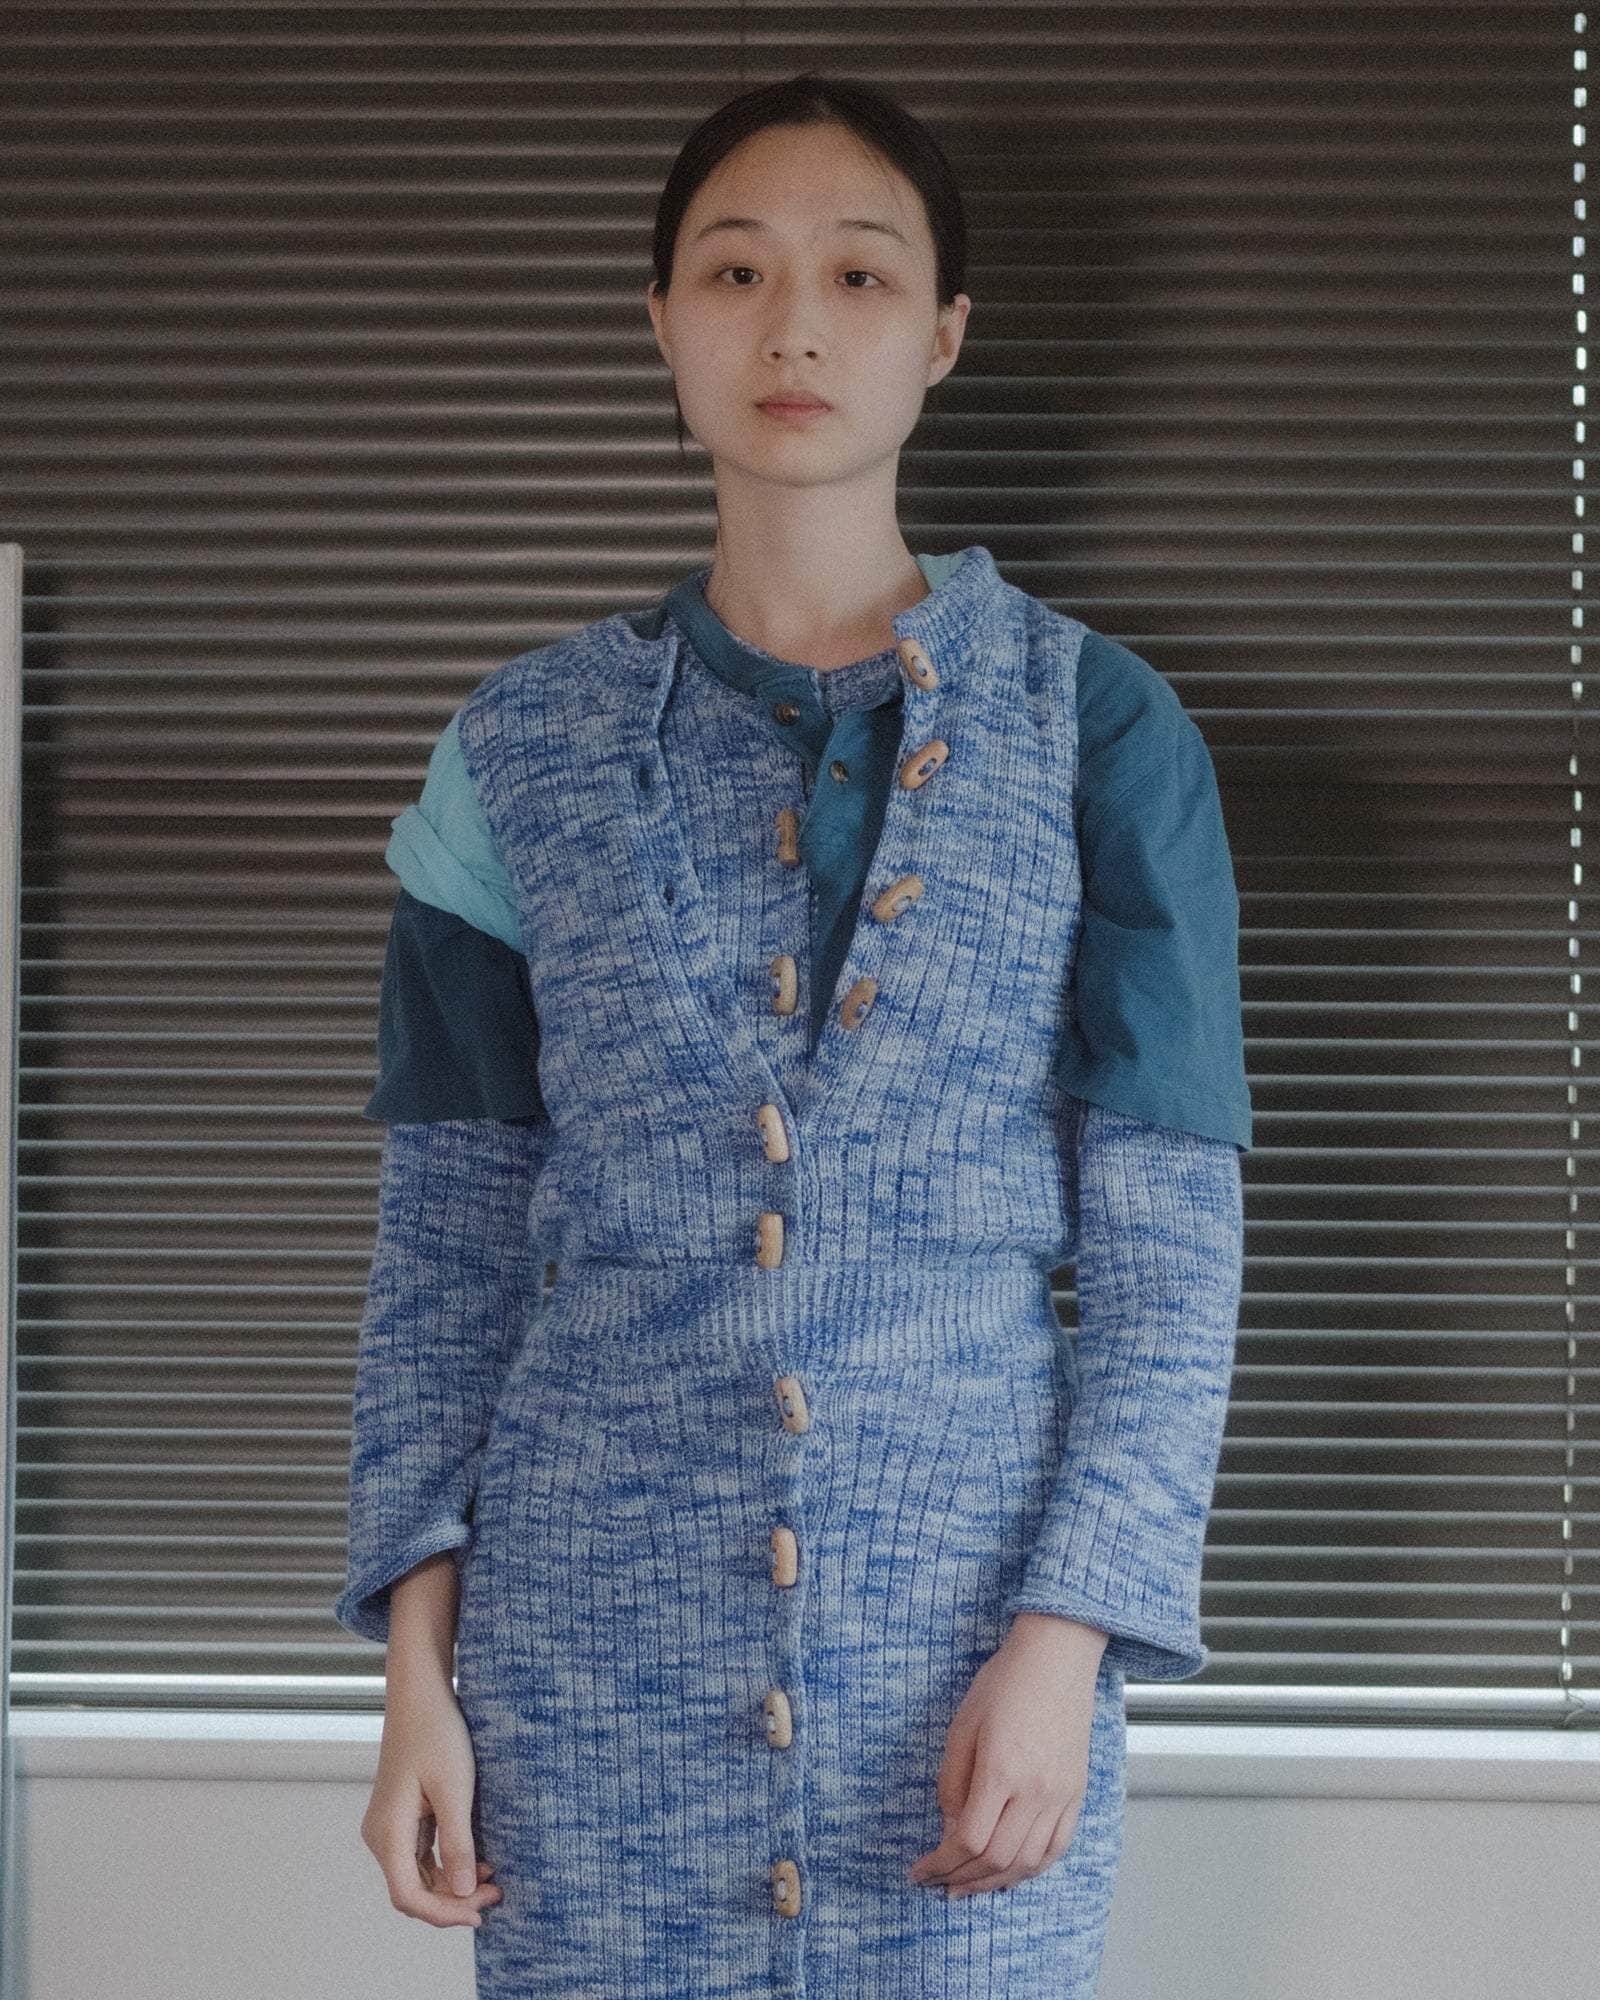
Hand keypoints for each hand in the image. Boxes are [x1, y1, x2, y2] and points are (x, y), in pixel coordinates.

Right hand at [360, 1669, 504, 1928]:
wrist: (420, 1695)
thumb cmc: (436, 1734)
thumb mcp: (454, 1789)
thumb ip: (458, 1844)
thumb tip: (464, 1893)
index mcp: (387, 1833)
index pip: (409, 1896)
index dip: (444, 1913)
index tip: (480, 1912)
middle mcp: (381, 1836)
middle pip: (413, 1890)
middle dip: (454, 1900)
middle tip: (496, 1893)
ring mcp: (390, 1827)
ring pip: (419, 1875)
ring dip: (453, 1884)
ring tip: (493, 1878)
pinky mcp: (402, 1817)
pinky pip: (422, 1855)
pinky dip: (448, 1864)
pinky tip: (477, 1860)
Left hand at [906, 1613, 1108, 1898]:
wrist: (1056, 1657)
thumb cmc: (1005, 1682)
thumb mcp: (962, 1725)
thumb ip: (953, 1782)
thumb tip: (949, 1828)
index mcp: (1001, 1771)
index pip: (968, 1839)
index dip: (939, 1862)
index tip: (920, 1870)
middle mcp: (1035, 1791)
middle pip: (996, 1859)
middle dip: (962, 1878)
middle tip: (938, 1883)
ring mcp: (1061, 1795)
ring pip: (1029, 1863)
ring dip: (995, 1882)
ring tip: (969, 1885)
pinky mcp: (1076, 1793)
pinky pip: (1057, 1848)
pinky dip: (1033, 1868)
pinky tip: (1012, 1872)